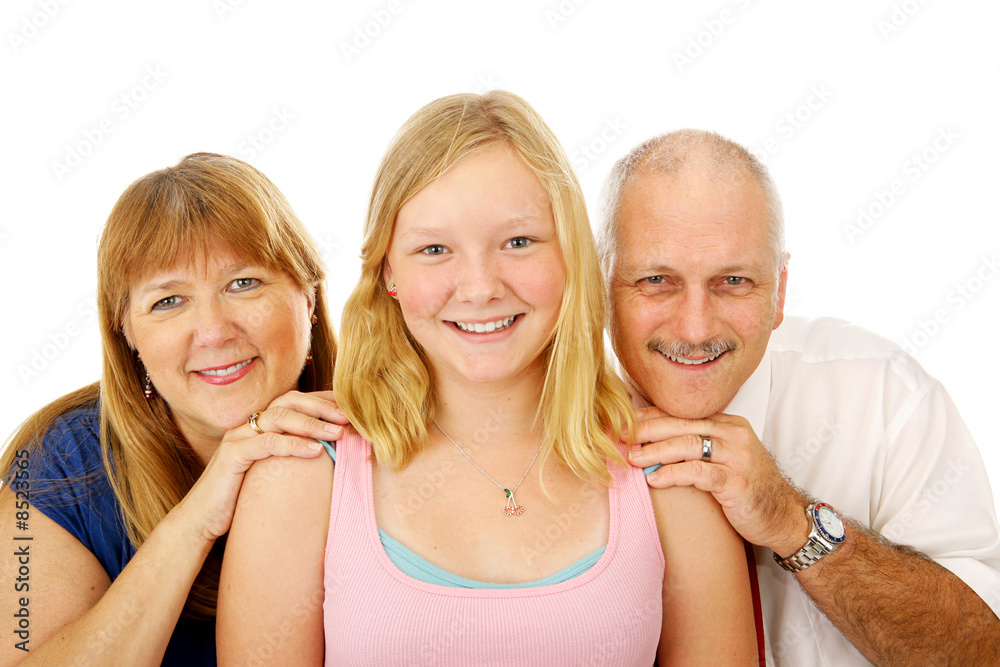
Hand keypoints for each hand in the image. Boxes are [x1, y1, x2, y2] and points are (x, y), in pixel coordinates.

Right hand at [174, 390, 348, 543]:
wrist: (202, 520)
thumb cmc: (240, 498)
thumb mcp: (272, 473)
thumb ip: (292, 457)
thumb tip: (330, 454)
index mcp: (260, 425)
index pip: (295, 401)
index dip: (323, 401)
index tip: (350, 407)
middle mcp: (249, 425)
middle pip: (290, 401)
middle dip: (323, 407)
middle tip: (349, 417)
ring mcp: (239, 437)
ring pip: (280, 417)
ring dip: (313, 423)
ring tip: (338, 433)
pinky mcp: (232, 455)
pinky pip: (267, 442)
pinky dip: (293, 444)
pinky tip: (315, 450)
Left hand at [628, 406, 809, 555]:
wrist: (783, 516)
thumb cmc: (748, 488)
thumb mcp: (724, 458)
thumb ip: (699, 446)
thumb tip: (654, 441)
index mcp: (728, 424)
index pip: (682, 414)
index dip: (650, 417)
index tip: (624, 422)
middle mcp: (733, 435)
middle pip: (681, 424)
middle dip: (646, 430)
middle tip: (619, 436)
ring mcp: (737, 457)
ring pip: (688, 444)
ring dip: (654, 451)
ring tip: (632, 458)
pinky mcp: (736, 482)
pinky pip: (698, 472)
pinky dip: (673, 474)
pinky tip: (654, 479)